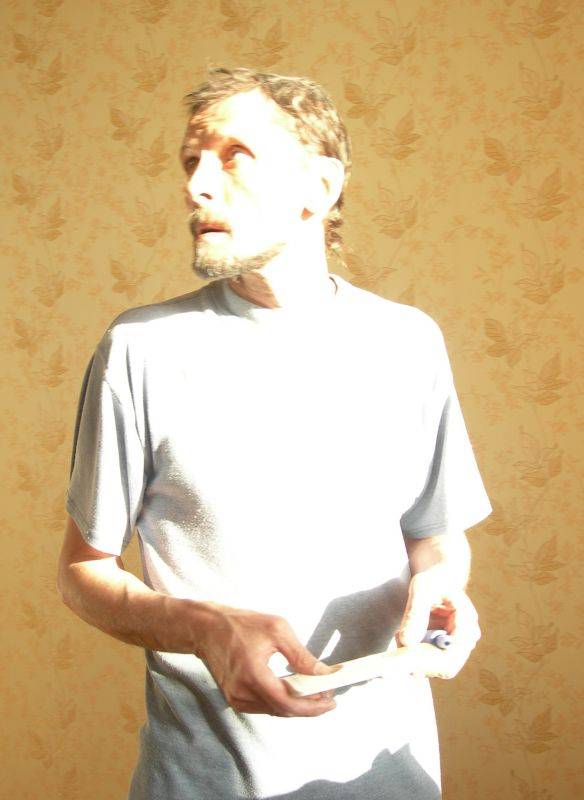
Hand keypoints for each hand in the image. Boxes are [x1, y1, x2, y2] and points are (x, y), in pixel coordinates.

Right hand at [194, 602, 338, 716]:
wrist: (206, 628)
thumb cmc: (239, 624)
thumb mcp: (277, 630)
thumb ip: (301, 655)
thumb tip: (323, 673)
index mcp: (253, 675)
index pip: (288, 703)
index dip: (312, 706)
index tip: (330, 702)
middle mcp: (242, 693)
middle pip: (283, 710)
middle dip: (308, 706)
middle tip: (327, 695)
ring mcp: (236, 699)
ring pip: (275, 711)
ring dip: (296, 705)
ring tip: (314, 691)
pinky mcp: (234, 698)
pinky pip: (264, 706)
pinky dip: (281, 701)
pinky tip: (293, 691)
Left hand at [396, 569, 480, 679]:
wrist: (439, 580)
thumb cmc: (432, 580)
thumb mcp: (421, 589)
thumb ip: (414, 614)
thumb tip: (406, 642)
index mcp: (466, 621)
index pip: (453, 654)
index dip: (429, 663)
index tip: (404, 659)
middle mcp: (466, 639)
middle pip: (445, 667)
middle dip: (418, 663)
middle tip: (394, 647)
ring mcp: (457, 647)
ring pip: (435, 668)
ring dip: (413, 658)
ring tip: (398, 635)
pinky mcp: (445, 651)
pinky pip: (428, 663)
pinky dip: (412, 655)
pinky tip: (402, 638)